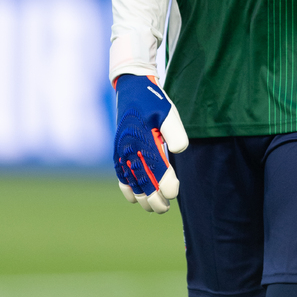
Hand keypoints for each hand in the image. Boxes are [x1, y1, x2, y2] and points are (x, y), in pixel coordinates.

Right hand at [114, 74, 188, 212]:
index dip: (165, 185)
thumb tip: (178, 151)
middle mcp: (129, 149)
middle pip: (142, 182)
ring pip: (130, 182)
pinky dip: (127, 189)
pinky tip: (135, 198)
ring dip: (141, 197)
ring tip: (154, 207)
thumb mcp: (168, 112)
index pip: (155, 171)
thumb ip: (175, 133)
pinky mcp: (117, 151)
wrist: (132, 88)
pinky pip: (120, 175)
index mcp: (143, 140)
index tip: (174, 192)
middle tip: (165, 207)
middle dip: (154, 198)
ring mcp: (121, 152)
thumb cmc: (154, 102)